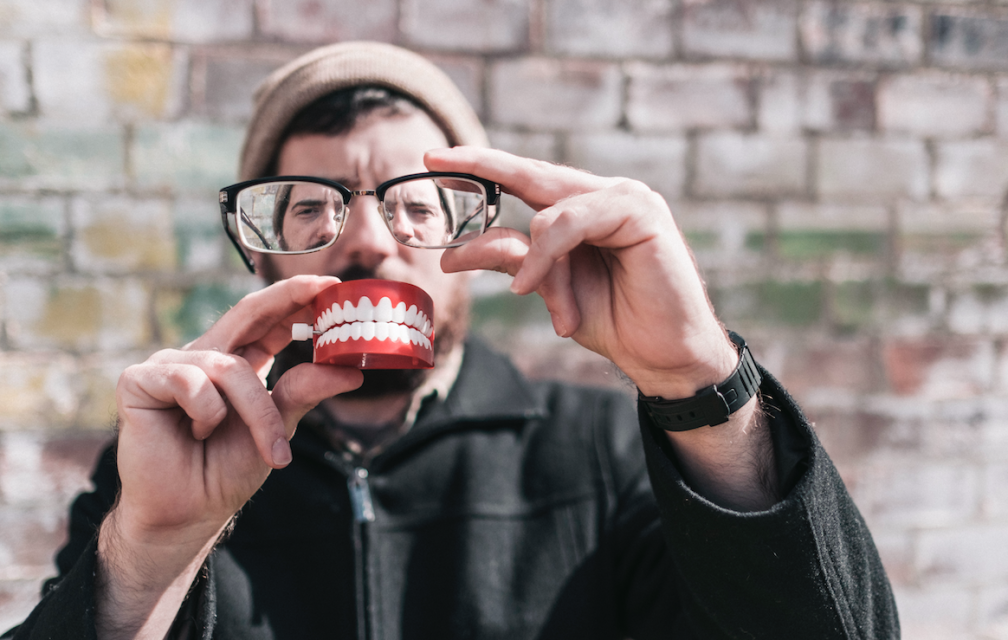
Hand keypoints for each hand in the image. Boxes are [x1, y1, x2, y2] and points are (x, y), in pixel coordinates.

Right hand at [98, 275, 362, 637]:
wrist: (187, 513)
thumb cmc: (226, 470)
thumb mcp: (277, 428)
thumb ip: (304, 393)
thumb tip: (351, 373)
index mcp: (236, 363)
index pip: (269, 321)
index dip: (297, 300)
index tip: (333, 286)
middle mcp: (204, 356)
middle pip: (247, 312)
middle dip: (286, 297)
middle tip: (323, 289)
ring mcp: (170, 365)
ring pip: (230, 367)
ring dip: (257, 412)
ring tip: (267, 450)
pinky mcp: (140, 380)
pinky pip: (191, 382)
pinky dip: (206, 413)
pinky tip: (194, 434)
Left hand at [427, 148, 776, 510]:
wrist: (665, 356)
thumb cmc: (616, 320)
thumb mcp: (551, 289)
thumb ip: (514, 260)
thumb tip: (455, 253)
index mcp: (585, 210)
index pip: (528, 180)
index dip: (484, 168)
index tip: (435, 160)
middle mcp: (604, 196)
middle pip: (533, 172)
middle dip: (481, 165)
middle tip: (434, 158)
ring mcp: (625, 199)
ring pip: (550, 207)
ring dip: (533, 257)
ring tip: (528, 291)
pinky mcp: (641, 212)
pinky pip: (571, 222)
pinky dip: (547, 252)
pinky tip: (536, 284)